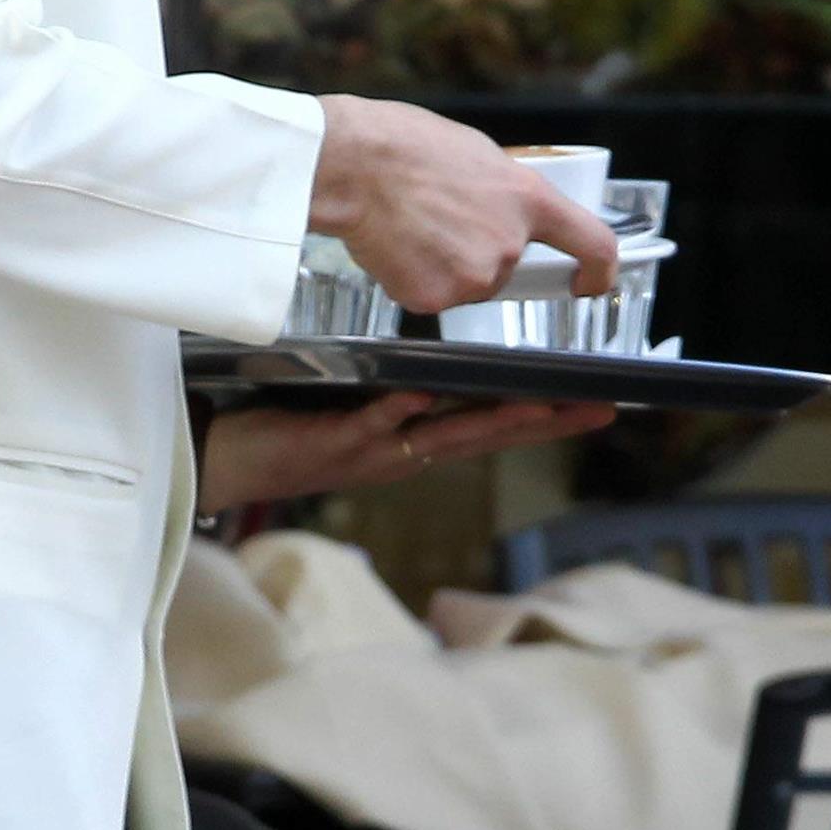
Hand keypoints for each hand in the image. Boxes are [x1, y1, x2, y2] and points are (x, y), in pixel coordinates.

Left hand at [199, 394, 616, 507]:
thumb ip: (407, 392)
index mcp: (419, 443)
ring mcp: (375, 452)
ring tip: (532, 404)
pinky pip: (370, 426)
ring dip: (487, 422)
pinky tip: (421, 396)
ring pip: (441, 436)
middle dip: (542, 423)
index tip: (595, 406)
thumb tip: (448, 367)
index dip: (546, 420)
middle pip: (486, 436)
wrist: (235, 462)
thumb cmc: (299, 430)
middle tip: (591, 408)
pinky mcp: (334, 444)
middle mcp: (407, 453)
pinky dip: (396, 412)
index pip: (495, 429)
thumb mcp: (364, 410)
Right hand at [310, 94, 619, 313]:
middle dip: (481, 253)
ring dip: (447, 266)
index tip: (590, 283)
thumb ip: (506, 192)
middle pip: (508, 268)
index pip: (594, 243)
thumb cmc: (405, 145)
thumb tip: (507, 211)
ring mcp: (473, 277)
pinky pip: (433, 297)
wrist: (353, 164)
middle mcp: (509, 245)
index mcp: (529, 199)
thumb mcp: (478, 154)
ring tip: (414, 226)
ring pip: (470, 285)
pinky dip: (415, 278)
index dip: (600, 270)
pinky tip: (397, 245)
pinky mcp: (434, 299)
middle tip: (442, 222)